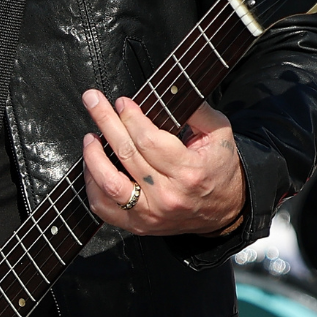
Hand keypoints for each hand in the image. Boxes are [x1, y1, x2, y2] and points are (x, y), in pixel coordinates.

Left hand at [81, 92, 245, 237]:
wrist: (226, 210)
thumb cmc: (219, 169)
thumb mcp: (219, 134)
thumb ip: (198, 111)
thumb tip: (172, 91)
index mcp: (189, 171)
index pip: (149, 141)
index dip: (131, 118)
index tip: (123, 102)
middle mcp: (168, 195)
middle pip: (127, 154)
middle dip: (105, 122)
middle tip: (93, 100)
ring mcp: (152, 213)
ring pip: (110, 184)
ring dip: (94, 157)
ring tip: (90, 137)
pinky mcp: (139, 225)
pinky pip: (105, 209)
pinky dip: (92, 187)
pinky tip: (92, 167)